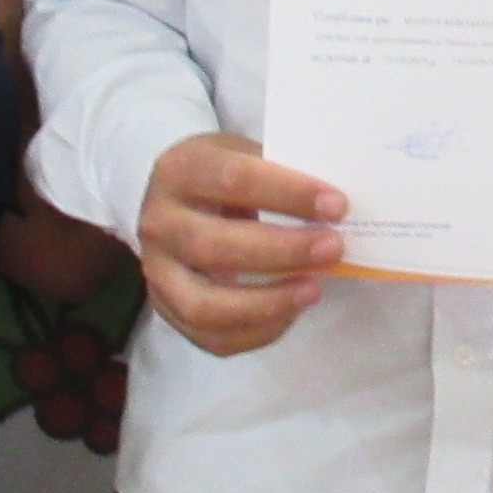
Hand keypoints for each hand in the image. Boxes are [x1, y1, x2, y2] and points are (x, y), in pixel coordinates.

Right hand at [138, 134, 347, 356]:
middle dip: (282, 252)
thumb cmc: (223, 176)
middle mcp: (158, 224)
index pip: (233, 180)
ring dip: (268, 302)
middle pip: (215, 247)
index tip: (336, 206)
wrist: (174, 201)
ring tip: (314, 289)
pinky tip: (291, 311)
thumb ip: (282, 174)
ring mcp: (156, 273)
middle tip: (333, 248)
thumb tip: (337, 208)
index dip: (288, 194)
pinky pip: (211, 337)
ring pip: (205, 305)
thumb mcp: (244, 155)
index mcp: (179, 171)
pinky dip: (257, 331)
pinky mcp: (166, 310)